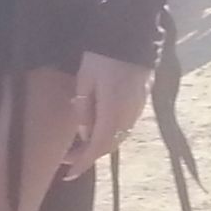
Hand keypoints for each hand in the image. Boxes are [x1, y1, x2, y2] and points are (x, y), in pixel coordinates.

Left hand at [64, 52, 152, 179]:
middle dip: (88, 155)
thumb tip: (85, 134)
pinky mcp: (141, 103)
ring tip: (81, 146)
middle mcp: (128, 117)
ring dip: (100, 145)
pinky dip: (110, 134)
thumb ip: (84, 110)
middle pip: (108, 146)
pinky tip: (99, 130)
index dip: (83, 163)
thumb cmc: (102, 57)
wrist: (131, 35)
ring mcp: (137, 110)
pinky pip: (125, 127)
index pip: (96, 147)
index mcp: (112, 113)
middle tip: (68, 158)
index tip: (69, 175)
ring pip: (118, 138)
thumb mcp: (85, 82)